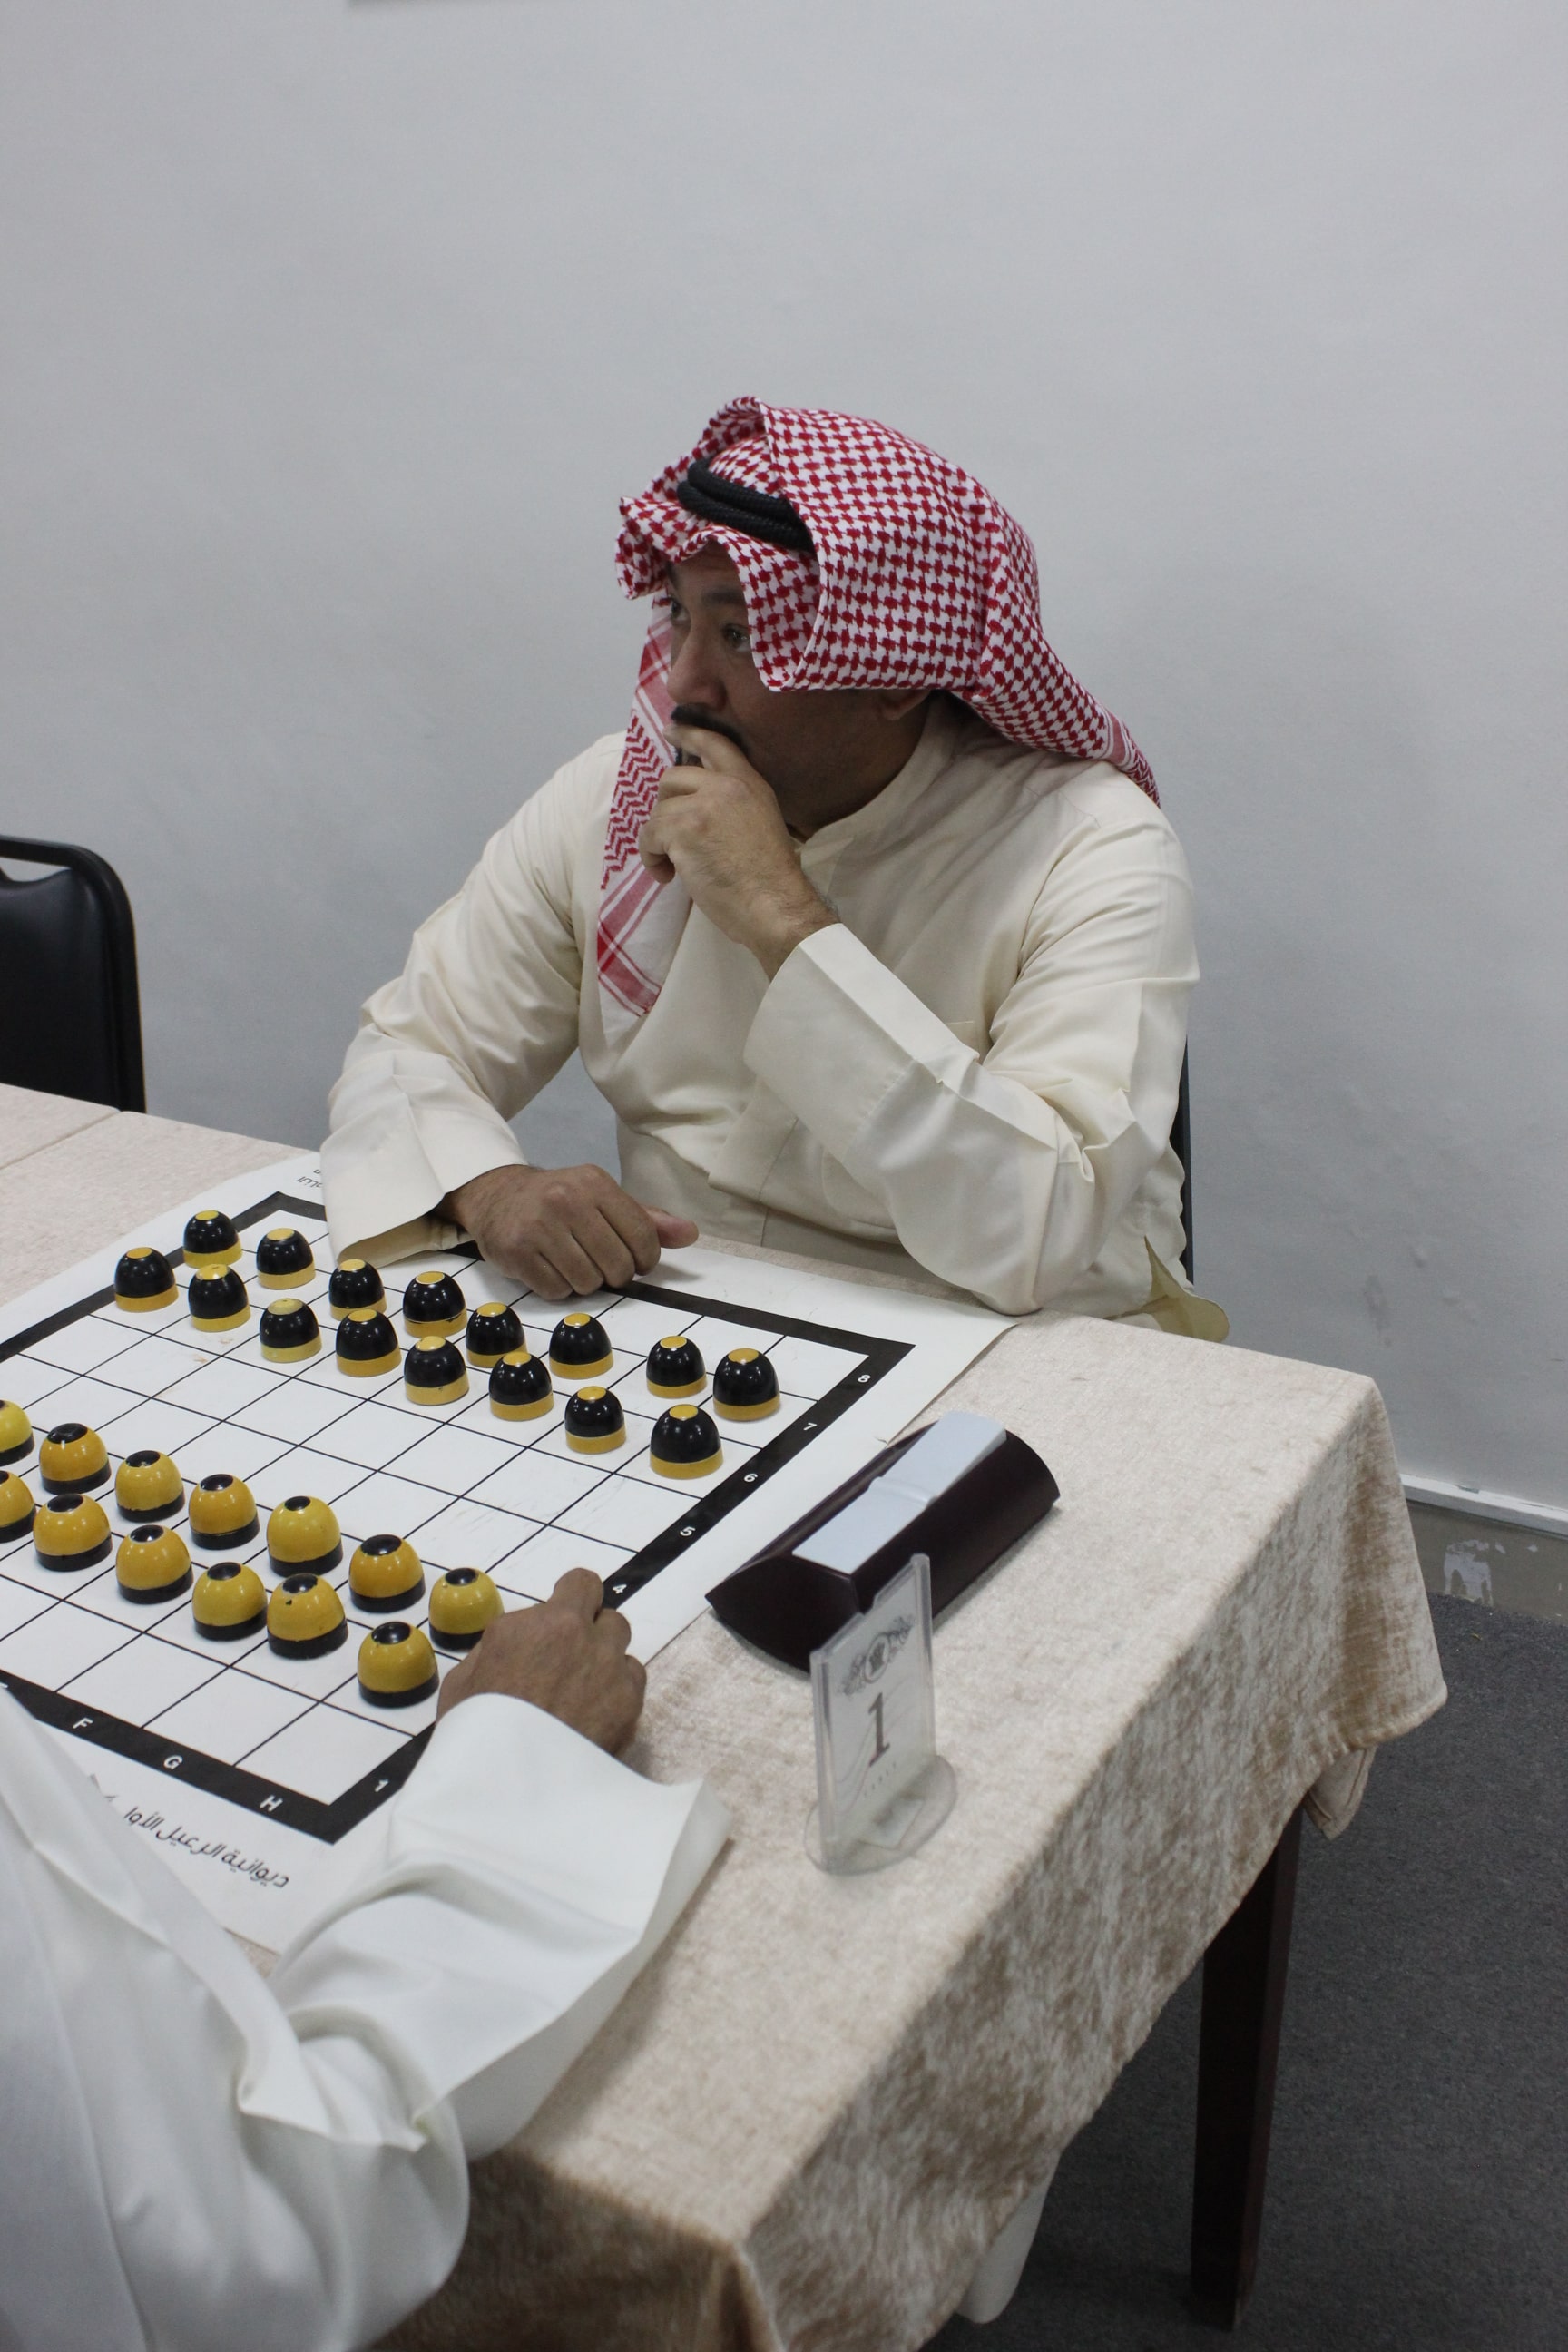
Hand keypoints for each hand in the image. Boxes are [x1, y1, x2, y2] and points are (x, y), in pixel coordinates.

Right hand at [437, 1568, 646, 1753]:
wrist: (506, 1787)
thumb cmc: (475, 1732)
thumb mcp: (465, 1678)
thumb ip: (501, 1645)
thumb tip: (521, 1639)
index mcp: (541, 1624)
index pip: (581, 1583)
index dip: (574, 1597)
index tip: (563, 1617)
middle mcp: (582, 1638)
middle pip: (607, 1615)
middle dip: (591, 1632)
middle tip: (569, 1660)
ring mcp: (611, 1670)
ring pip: (622, 1646)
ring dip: (606, 1659)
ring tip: (582, 1691)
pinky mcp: (629, 1704)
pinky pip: (633, 1679)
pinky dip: (619, 1688)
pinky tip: (595, 1712)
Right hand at [446, 1164, 697, 1298]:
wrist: (499, 1197)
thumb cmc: (561, 1202)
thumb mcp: (604, 1200)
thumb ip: (647, 1219)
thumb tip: (689, 1234)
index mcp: (595, 1182)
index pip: (642, 1235)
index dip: (646, 1259)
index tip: (637, 1262)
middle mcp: (566, 1199)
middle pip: (617, 1265)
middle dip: (615, 1274)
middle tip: (601, 1264)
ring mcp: (538, 1225)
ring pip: (587, 1282)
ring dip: (585, 1282)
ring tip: (574, 1263)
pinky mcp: (516, 1251)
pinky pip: (556, 1290)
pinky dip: (559, 1288)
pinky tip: (551, 1268)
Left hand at [640, 725, 835, 977]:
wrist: (774, 905)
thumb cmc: (771, 880)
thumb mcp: (761, 825)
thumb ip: (734, 807)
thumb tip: (696, 809)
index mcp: (750, 784)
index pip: (715, 745)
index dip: (689, 734)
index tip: (670, 729)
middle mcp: (727, 786)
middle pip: (674, 777)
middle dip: (665, 806)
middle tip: (668, 835)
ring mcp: (703, 804)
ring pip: (658, 811)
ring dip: (658, 841)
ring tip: (673, 869)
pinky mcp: (682, 828)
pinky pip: (649, 835)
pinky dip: (652, 857)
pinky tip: (668, 876)